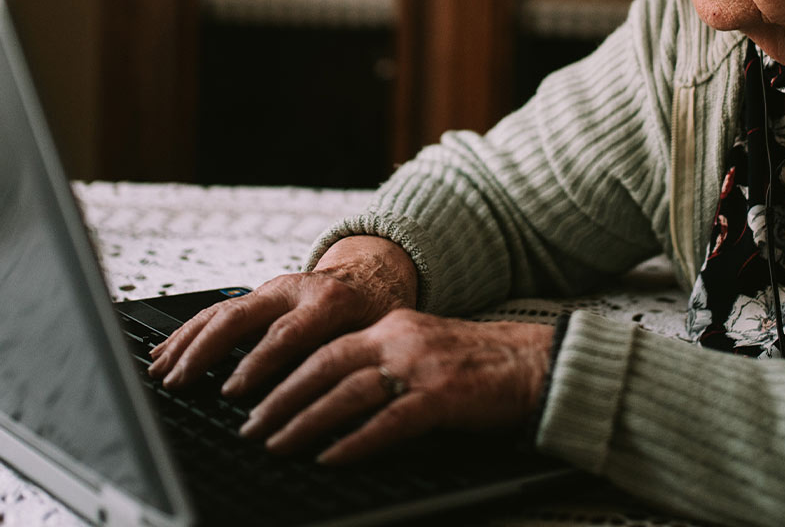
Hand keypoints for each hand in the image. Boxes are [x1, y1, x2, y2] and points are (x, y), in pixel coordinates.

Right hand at [148, 236, 417, 394]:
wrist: (376, 270)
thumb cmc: (380, 310)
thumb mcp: (379, 333)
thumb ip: (351, 358)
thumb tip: (329, 404)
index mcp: (328, 299)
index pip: (286, 333)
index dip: (258, 363)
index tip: (233, 392)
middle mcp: (293, 288)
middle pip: (239, 316)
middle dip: (204, 351)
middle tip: (180, 382)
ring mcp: (271, 289)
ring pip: (220, 312)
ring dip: (186, 343)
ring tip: (161, 372)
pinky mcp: (257, 294)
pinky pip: (216, 311)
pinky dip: (188, 333)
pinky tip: (164, 351)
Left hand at [238, 309, 552, 463]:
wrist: (534, 362)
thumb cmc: (477, 365)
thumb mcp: (420, 351)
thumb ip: (379, 365)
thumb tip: (329, 396)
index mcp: (389, 328)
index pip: (323, 348)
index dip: (283, 371)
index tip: (252, 393)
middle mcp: (398, 340)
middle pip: (324, 367)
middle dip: (281, 397)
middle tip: (250, 424)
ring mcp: (419, 367)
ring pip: (348, 392)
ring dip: (306, 420)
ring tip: (277, 443)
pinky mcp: (442, 396)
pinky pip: (389, 421)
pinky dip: (356, 441)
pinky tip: (330, 457)